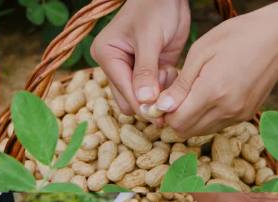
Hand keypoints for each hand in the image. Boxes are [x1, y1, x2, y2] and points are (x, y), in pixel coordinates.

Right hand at [90, 0, 189, 119]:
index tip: (159, 115)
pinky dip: (164, 86)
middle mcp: (115, 65)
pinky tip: (171, 70)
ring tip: (169, 75)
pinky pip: (154, 89)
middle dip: (148, 102)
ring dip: (157, 94)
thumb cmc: (155, 8)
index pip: (122, 89)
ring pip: (141, 97)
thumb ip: (146, 71)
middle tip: (167, 102)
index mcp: (106, 55)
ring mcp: (131, 69)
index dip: (140, 103)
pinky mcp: (147, 70)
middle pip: (127, 99)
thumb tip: (144, 101)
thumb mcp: (150, 39)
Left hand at [157, 8, 277, 136]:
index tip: (163, 99)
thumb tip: (161, 107)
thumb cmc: (236, 36)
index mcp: (212, 91)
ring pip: (201, 131)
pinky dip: (206, 117)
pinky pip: (217, 125)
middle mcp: (227, 109)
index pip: (177, 121)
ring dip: (190, 119)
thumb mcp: (200, 52)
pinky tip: (208, 96)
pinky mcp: (246, 114)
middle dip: (175, 118)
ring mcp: (239, 114)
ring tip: (192, 94)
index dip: (164, 113)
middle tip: (175, 97)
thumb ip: (180, 85)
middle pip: (187, 130)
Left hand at [191, 193, 277, 201]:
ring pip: (260, 196)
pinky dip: (262, 195)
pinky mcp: (236, 194)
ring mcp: (241, 195)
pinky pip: (254, 195)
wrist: (202, 192)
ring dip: (271, 197)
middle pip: (264, 199)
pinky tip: (262, 196)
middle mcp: (245, 197)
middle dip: (277, 201)